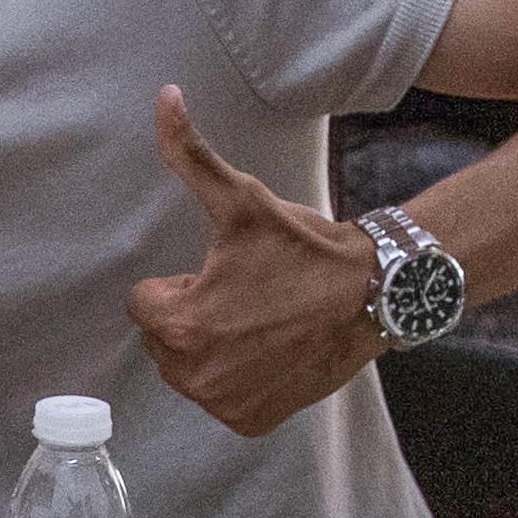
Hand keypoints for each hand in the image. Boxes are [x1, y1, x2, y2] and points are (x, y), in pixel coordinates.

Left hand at [129, 88, 387, 437]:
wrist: (372, 295)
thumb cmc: (304, 248)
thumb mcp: (241, 198)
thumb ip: (190, 154)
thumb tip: (163, 96)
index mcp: (179, 324)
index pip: (144, 303)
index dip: (182, 284)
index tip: (225, 274)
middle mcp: (194, 375)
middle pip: (163, 340)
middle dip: (193, 316)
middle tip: (246, 295)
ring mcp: (223, 404)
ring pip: (190, 370)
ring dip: (213, 348)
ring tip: (261, 320)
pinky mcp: (251, 421)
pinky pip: (222, 398)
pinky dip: (241, 379)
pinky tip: (273, 352)